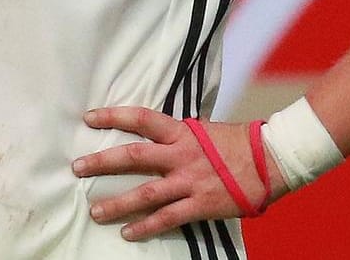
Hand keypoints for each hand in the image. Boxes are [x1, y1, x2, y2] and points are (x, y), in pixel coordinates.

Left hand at [72, 107, 281, 242]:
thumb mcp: (204, 130)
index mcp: (181, 132)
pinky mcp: (200, 204)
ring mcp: (189, 181)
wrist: (272, 161)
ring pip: (145, 193)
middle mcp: (180, 155)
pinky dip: (145, 227)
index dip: (113, 116)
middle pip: (133, 156)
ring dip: (117, 203)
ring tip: (95, 211)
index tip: (88, 117)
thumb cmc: (238, 143)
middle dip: (102, 162)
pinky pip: (167, 218)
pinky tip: (127, 233)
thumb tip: (157, 134)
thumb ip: (179, 135)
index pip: (141, 118)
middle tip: (77, 168)